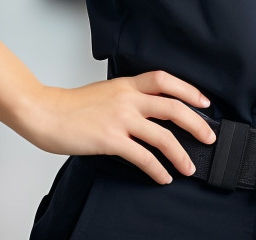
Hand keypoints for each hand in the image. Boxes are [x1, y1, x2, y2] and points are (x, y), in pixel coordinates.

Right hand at [21, 71, 215, 184]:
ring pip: (162, 135)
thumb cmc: (72, 106)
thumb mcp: (105, 91)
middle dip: (195, 123)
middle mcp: (127, 98)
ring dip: (180, 153)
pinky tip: (163, 176)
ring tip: (190, 166)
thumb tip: (146, 109)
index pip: (164, 79)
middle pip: (172, 106)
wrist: (46, 112)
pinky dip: (157, 169)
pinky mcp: (111, 139)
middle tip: (209, 136)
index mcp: (127, 84)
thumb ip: (127, 96)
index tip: (203, 102)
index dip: (188, 89)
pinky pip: (142, 156)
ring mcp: (120, 118)